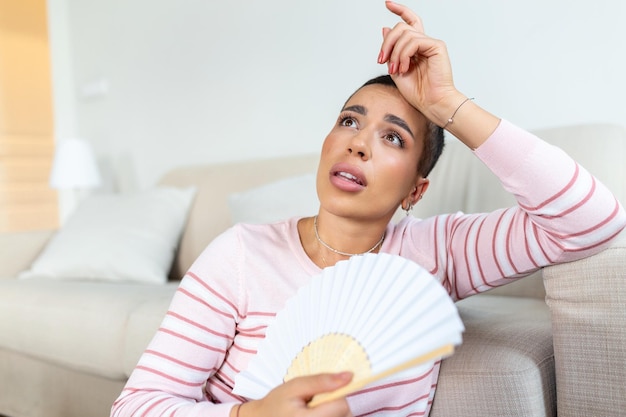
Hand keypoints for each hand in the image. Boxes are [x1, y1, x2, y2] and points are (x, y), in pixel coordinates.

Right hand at [236, 372, 353, 416]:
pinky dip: (331, 416)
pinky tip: (316, 415)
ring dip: (334, 411)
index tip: (325, 390)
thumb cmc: (277, 404)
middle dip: (335, 403)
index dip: (338, 394)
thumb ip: (321, 382)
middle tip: (314, 401)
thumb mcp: (295, 386)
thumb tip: (349, 376)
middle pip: (346, 415)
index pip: (343, 406)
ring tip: (313, 409)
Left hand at [378, 0, 463, 125]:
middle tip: (382, 60)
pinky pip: (414, 41)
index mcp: (415, 47)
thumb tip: (385, 28)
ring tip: (395, 69)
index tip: (387, 4)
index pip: (409, 21)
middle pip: (401, 27)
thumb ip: (390, 50)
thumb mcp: (395, 69)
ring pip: (405, 34)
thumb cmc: (417, 92)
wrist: (431, 103)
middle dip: (387, 42)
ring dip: (395, 53)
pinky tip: (405, 67)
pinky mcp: (437, 46)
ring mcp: (431, 43)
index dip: (399, 10)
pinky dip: (404, 54)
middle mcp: (424, 42)